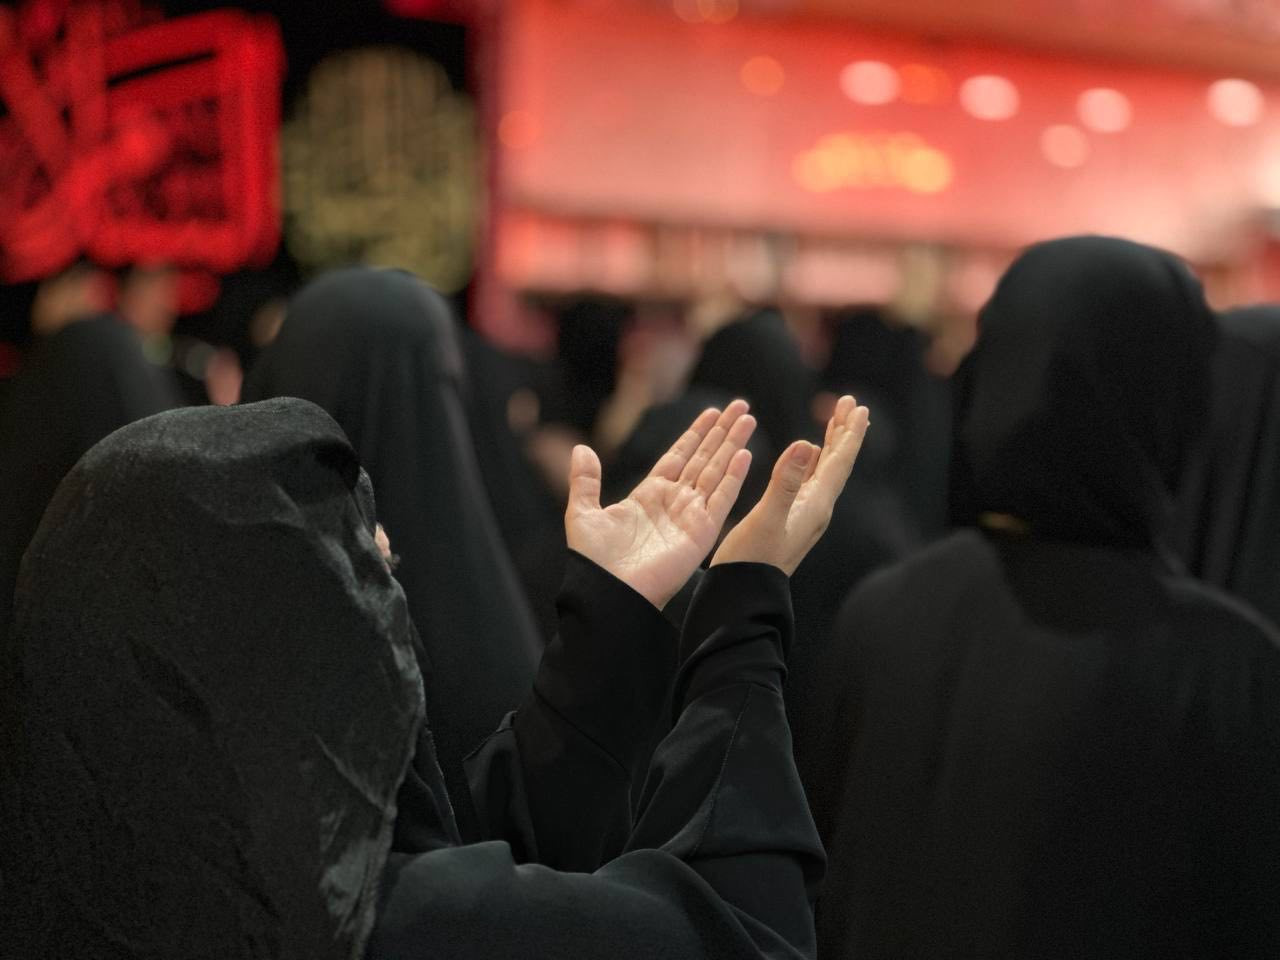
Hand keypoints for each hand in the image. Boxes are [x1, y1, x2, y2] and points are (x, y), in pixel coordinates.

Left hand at [566, 401, 755, 608]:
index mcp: (649, 496)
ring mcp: (691, 516)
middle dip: (722, 432)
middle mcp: (674, 503)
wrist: (608, 593)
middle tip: (740, 405)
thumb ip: (585, 480)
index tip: (712, 413)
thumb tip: (581, 449)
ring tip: (747, 418)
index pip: (679, 456)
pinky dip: (734, 476)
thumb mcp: (582, 513)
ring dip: (733, 445)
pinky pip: (722, 498)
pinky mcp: (702, 532)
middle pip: (704, 458)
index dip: (696, 434)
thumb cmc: (594, 562)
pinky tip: (744, 454)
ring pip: (716, 471)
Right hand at [712, 395, 868, 575]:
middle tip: (851, 404)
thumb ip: (786, 481)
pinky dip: (813, 461)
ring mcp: (805, 514)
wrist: (745, 593)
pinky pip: (810, 481)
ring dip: (831, 444)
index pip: (839, 462)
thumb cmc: (752, 559)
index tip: (858, 407)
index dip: (849, 434)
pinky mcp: (791, 518)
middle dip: (843, 432)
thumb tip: (804, 443)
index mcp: (816, 506)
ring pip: (824, 471)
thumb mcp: (767, 517)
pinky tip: (810, 455)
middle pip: (837, 463)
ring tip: (836, 422)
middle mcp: (816, 508)